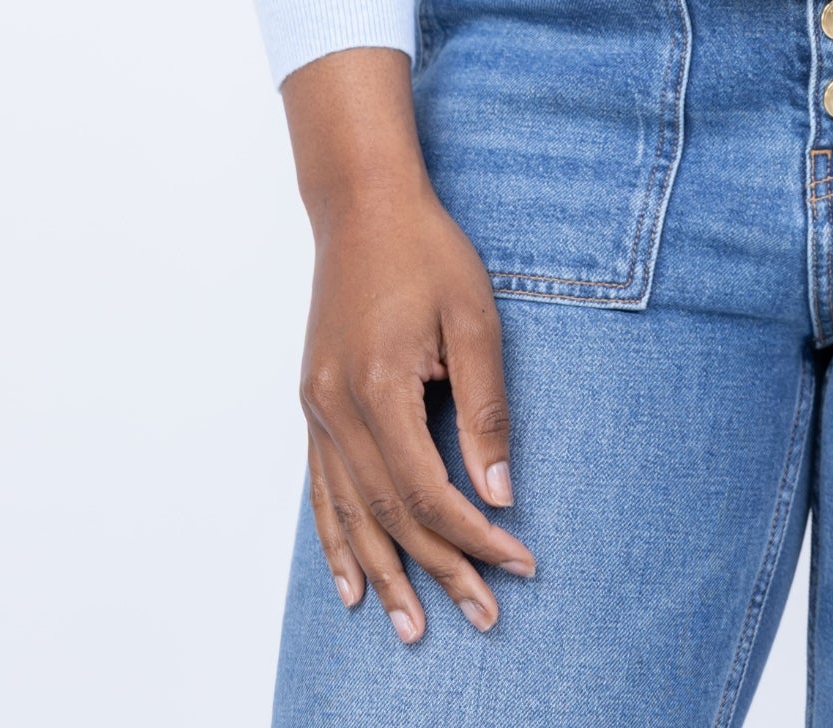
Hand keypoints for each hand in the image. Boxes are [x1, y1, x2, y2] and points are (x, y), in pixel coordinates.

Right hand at [283, 46, 535, 645]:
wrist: (362, 204)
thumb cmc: (427, 251)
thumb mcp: (475, 319)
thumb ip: (485, 408)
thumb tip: (501, 490)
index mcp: (380, 388)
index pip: (430, 491)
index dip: (476, 536)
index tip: (518, 562)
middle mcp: (338, 409)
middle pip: (390, 514)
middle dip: (439, 570)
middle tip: (483, 617)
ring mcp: (318, 410)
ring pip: (350, 515)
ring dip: (384, 574)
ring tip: (412, 628)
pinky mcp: (314, 404)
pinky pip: (321, 491)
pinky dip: (336, 541)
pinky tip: (351, 583)